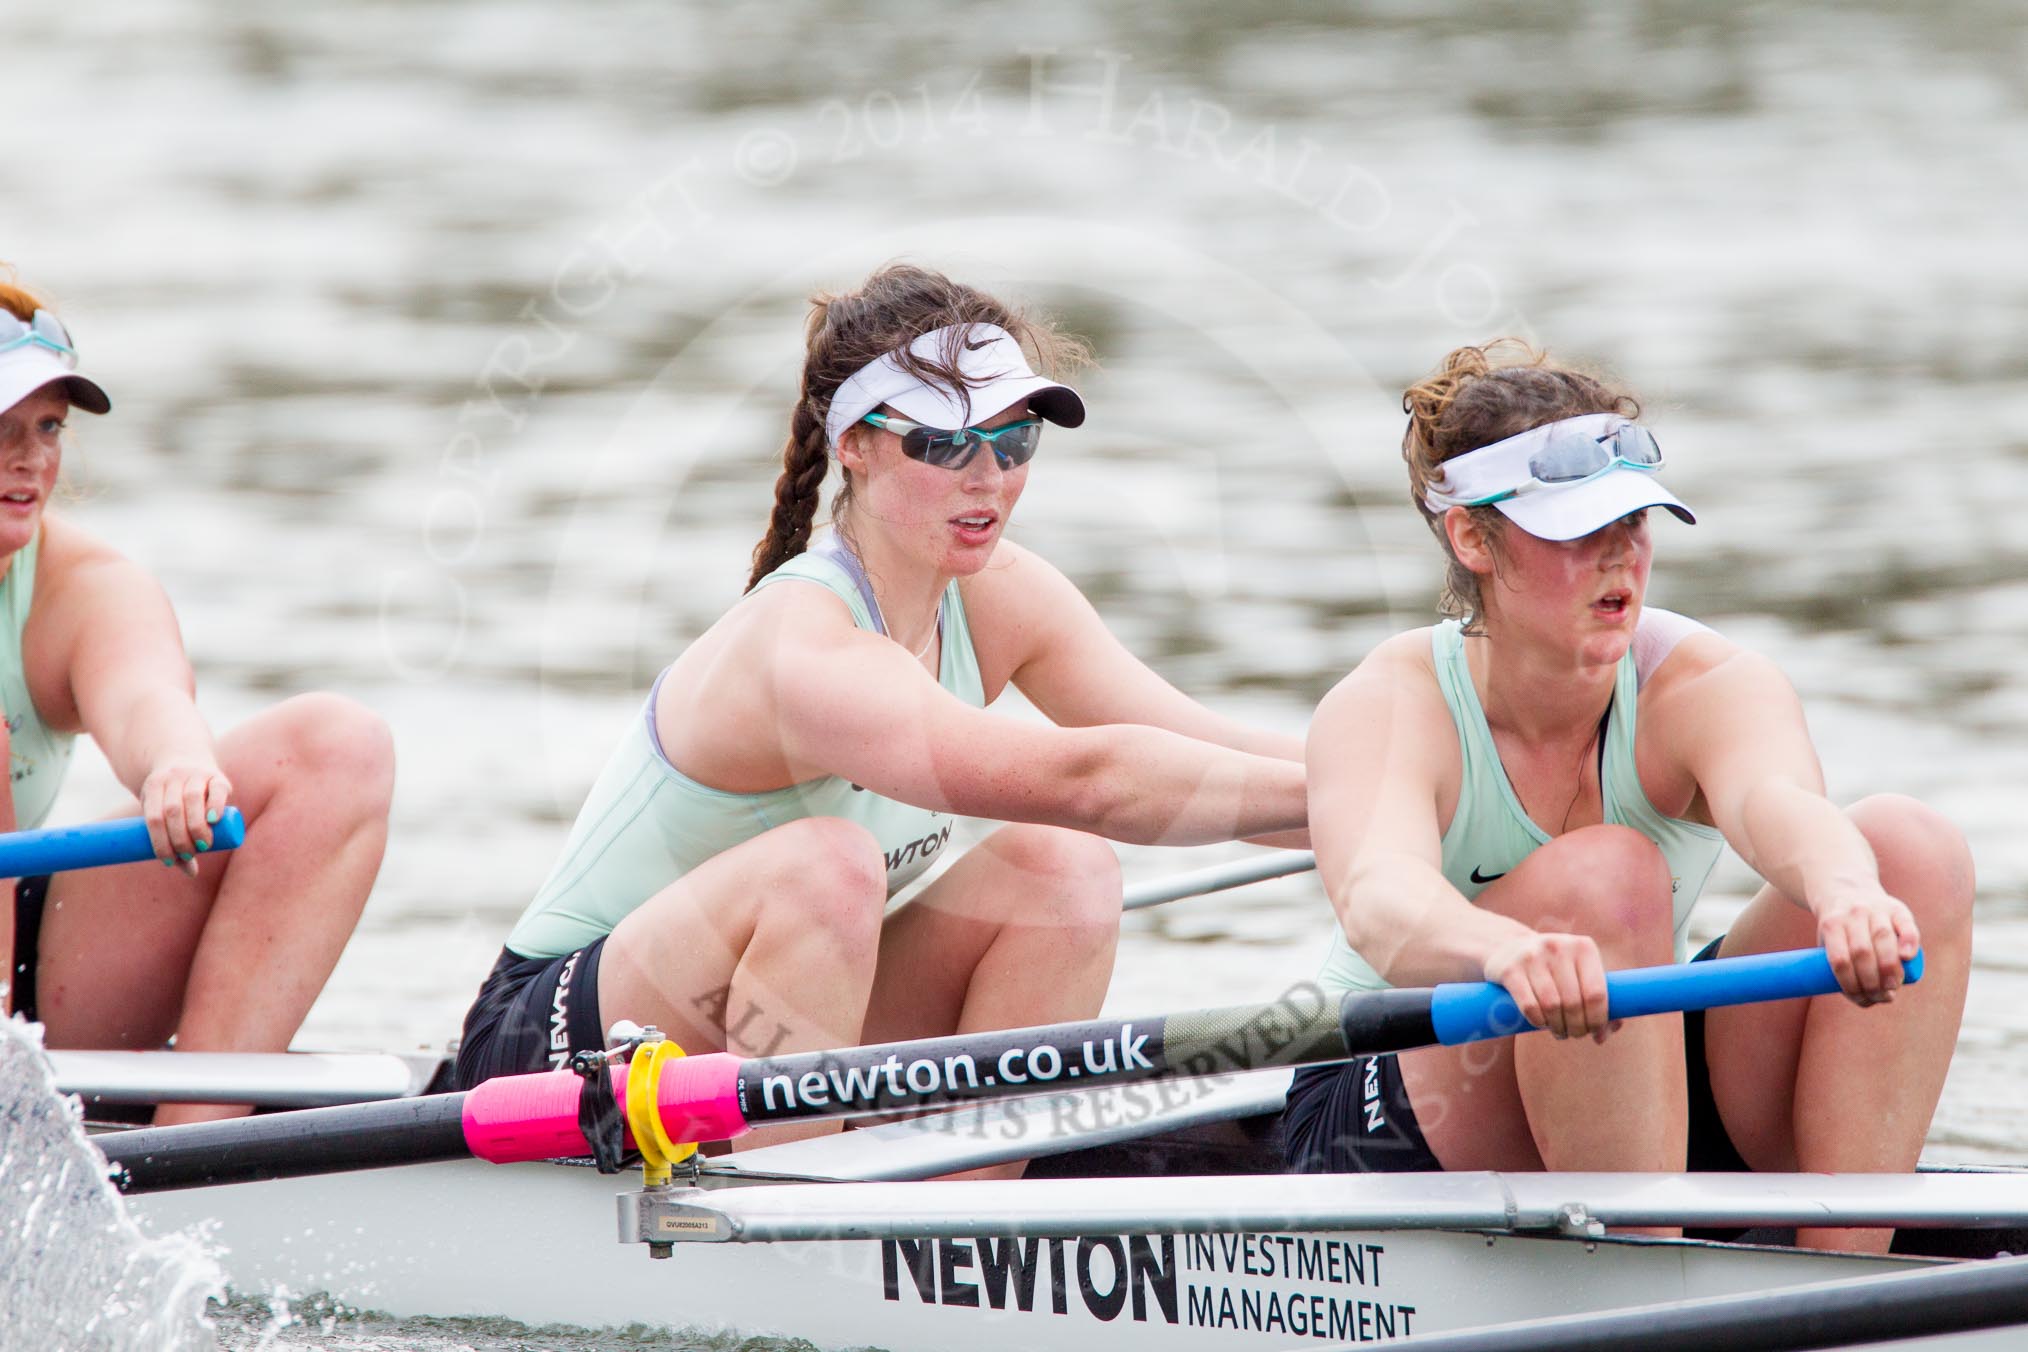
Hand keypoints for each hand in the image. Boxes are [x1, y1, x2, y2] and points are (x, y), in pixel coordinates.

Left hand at [141, 762, 233, 877]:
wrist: (184, 756)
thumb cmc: (171, 795)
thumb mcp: (164, 811)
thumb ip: (175, 840)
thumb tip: (191, 873)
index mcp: (153, 787)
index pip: (154, 818)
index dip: (160, 842)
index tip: (169, 861)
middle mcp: (172, 778)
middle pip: (172, 811)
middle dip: (180, 838)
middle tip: (189, 855)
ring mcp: (194, 774)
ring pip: (192, 800)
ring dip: (197, 826)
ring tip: (204, 845)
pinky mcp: (216, 775)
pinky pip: (215, 790)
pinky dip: (215, 805)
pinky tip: (214, 821)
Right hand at [1483, 929, 1621, 1042]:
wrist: (1507, 948)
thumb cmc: (1554, 970)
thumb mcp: (1578, 975)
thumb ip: (1598, 1004)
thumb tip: (1602, 1036)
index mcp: (1584, 947)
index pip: (1597, 993)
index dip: (1598, 1020)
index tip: (1594, 1032)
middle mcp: (1559, 947)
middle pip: (1574, 1003)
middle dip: (1577, 1027)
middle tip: (1575, 1034)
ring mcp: (1533, 956)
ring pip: (1552, 1006)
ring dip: (1558, 1027)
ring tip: (1559, 1031)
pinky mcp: (1510, 969)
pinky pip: (1529, 1006)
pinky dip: (1538, 1022)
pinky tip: (1541, 1023)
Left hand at [1814, 882, 1921, 1006]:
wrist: (1847, 889)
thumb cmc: (1840, 929)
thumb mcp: (1828, 941)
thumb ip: (1841, 968)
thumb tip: (1867, 1000)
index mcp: (1831, 925)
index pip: (1839, 960)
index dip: (1851, 985)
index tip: (1862, 999)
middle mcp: (1852, 914)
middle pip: (1862, 952)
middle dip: (1872, 981)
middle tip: (1881, 996)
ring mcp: (1874, 909)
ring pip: (1883, 938)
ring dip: (1890, 969)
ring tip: (1893, 987)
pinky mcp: (1896, 908)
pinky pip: (1905, 925)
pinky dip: (1909, 942)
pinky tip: (1908, 958)